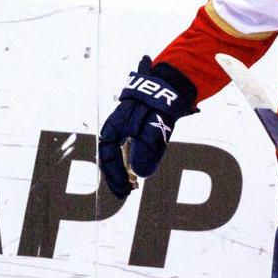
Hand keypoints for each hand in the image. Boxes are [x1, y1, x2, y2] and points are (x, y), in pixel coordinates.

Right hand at [97, 57, 195, 198]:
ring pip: (121, 153)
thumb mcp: (152, 129)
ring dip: (126, 169)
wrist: (170, 85)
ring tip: (134, 184)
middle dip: (118, 176)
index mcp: (113, 128)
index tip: (125, 191)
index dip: (114, 177)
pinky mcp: (138, 127)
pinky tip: (140, 170)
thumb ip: (146, 151)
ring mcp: (127, 128)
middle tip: (128, 191)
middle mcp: (116, 129)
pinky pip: (131, 147)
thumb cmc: (157, 105)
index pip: (107, 158)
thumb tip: (140, 175)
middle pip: (112, 157)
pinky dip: (134, 160)